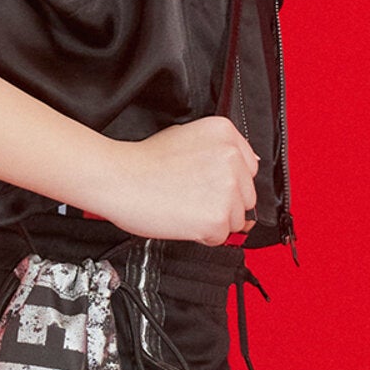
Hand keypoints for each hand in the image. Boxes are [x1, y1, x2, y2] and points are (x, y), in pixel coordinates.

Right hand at [93, 117, 260, 245]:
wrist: (119, 179)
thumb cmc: (144, 161)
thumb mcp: (185, 136)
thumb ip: (217, 151)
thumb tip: (243, 172)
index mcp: (225, 133)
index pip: (249, 168)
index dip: (228, 182)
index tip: (207, 184)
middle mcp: (231, 158)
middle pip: (246, 196)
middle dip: (223, 203)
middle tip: (191, 196)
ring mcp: (227, 188)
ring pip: (237, 219)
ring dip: (213, 220)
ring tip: (185, 206)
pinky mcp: (217, 217)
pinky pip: (221, 237)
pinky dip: (203, 235)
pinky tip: (183, 219)